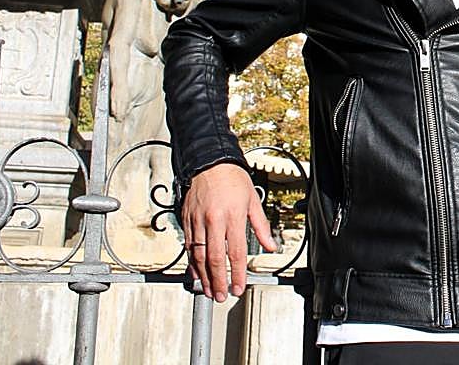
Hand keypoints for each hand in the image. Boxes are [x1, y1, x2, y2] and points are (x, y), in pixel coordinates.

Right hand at [182, 163, 277, 301]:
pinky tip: (196, 274)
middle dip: (218, 280)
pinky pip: (188, 246)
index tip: (239, 287)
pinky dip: (192, 263)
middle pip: (214, 258)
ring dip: (203, 276)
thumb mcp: (253, 201)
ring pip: (198, 255)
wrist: (209, 162)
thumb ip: (261, 227)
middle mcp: (213, 220)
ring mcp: (197, 221)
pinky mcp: (187, 220)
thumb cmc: (233, 179)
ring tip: (209, 290)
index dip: (237, 273)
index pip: (235, 252)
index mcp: (233, 216)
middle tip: (222, 295)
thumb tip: (271, 246)